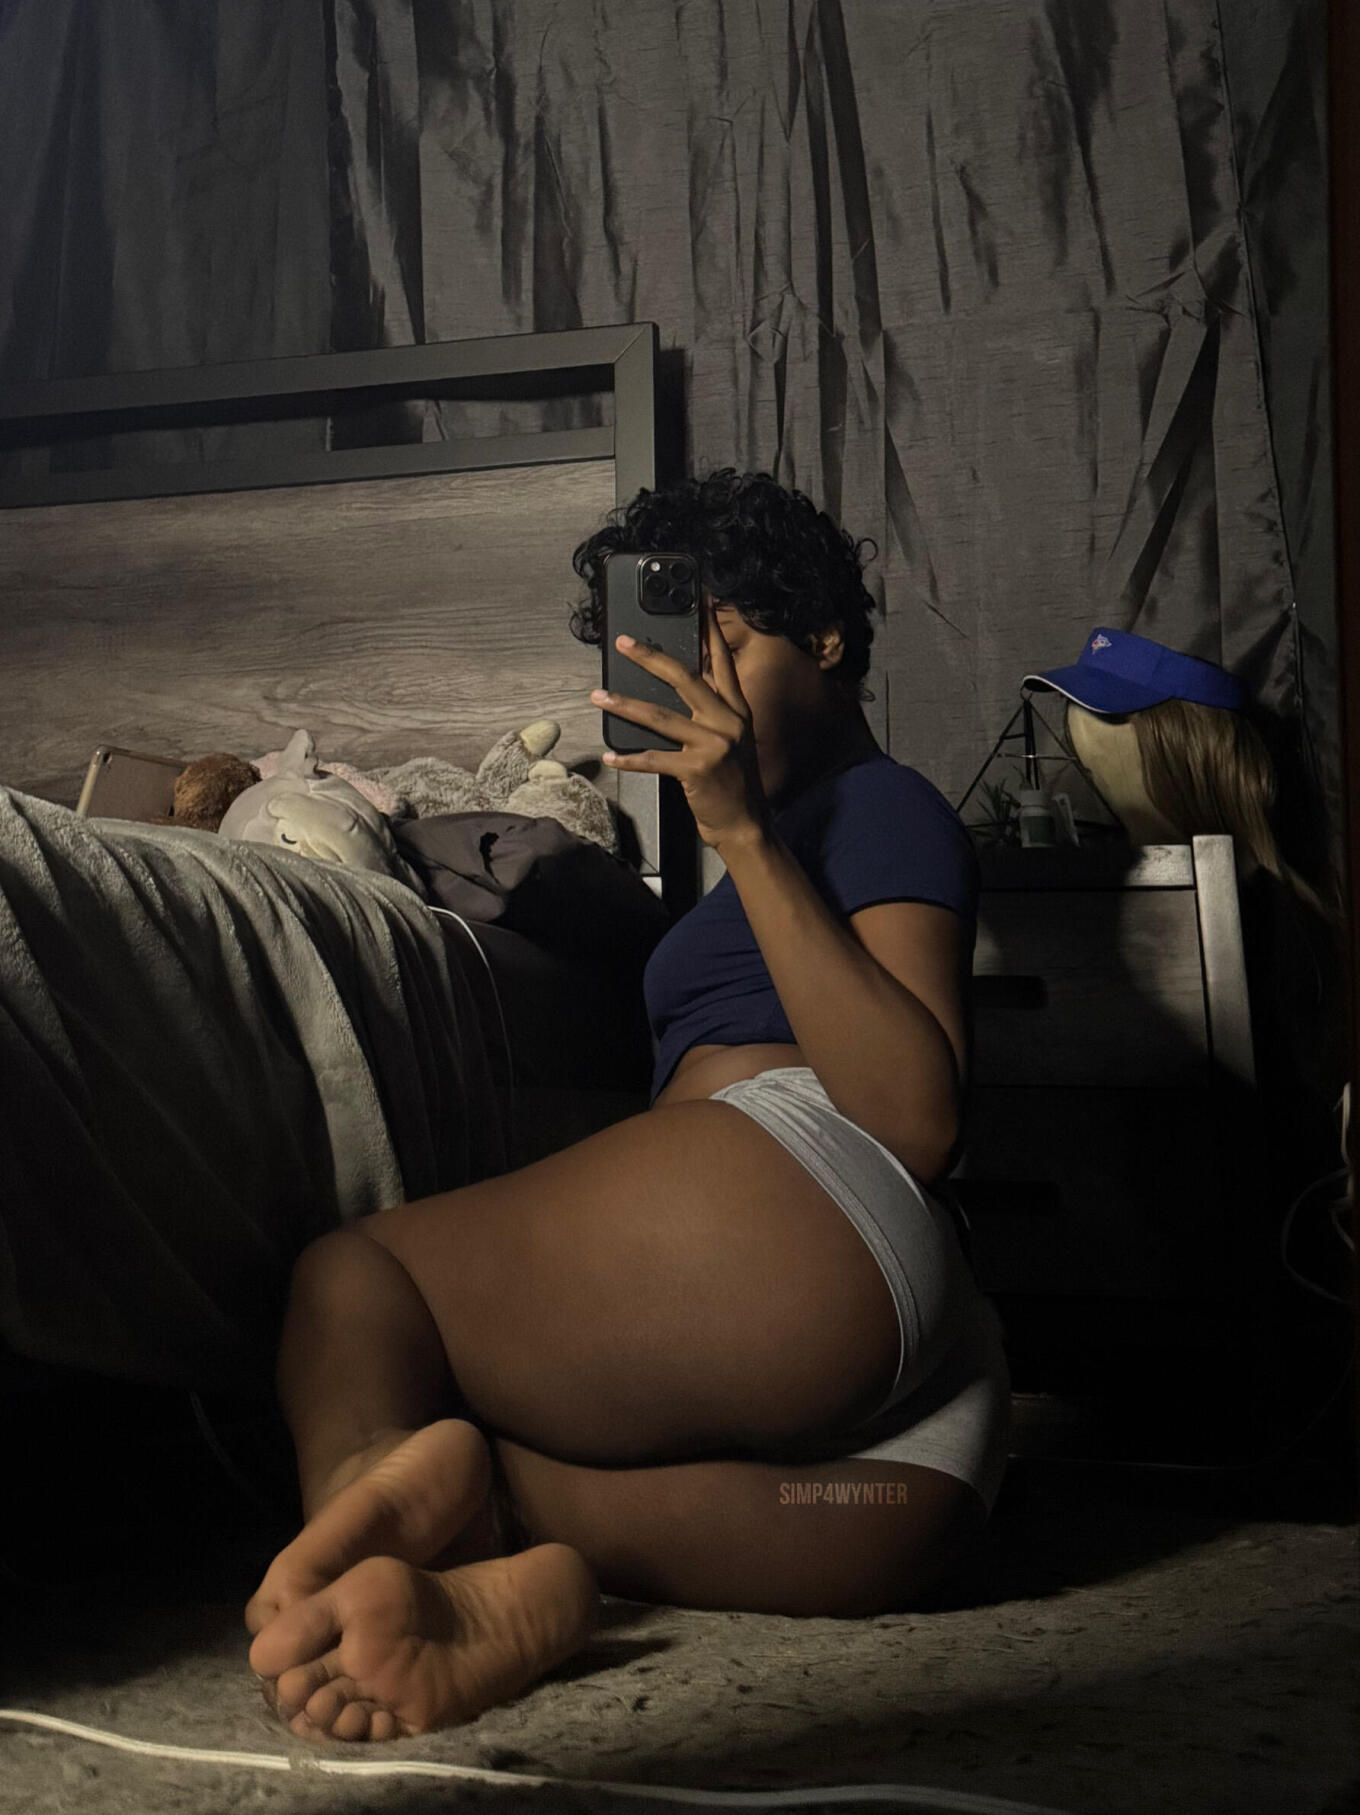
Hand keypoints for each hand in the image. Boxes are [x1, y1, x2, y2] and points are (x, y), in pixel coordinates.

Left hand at [592, 603, 769, 850]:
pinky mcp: (696, 770)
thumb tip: (676, 687)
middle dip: (650, 656)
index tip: (698, 602)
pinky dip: (628, 758)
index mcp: (736, 710)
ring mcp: (713, 745)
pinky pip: (653, 759)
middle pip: (684, 677)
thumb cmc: (734, 783)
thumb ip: (711, 712)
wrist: (746, 824)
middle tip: (624, 642)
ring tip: (598, 696)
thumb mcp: (731, 740)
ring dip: (625, 705)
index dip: (708, 630)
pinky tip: (610, 754)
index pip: (720, 661)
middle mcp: (727, 721)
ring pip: (661, 716)